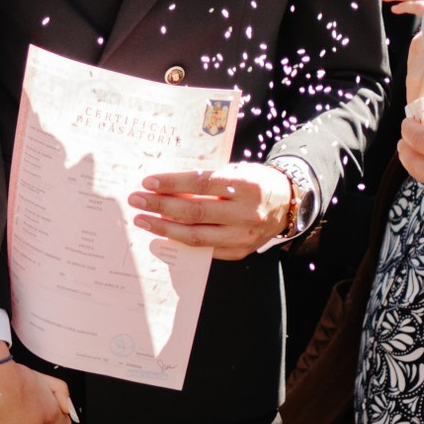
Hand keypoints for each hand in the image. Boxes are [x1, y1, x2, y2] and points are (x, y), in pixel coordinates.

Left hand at [130, 163, 295, 260]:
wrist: (286, 203)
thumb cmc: (254, 182)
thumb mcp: (235, 172)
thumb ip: (207, 180)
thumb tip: (167, 187)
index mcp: (246, 185)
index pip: (201, 183)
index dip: (172, 183)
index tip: (148, 182)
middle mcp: (246, 212)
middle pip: (194, 211)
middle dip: (160, 206)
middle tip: (137, 201)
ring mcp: (244, 236)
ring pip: (196, 236)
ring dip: (164, 228)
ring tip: (143, 220)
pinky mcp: (241, 251)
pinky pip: (205, 250)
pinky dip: (181, 242)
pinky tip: (164, 235)